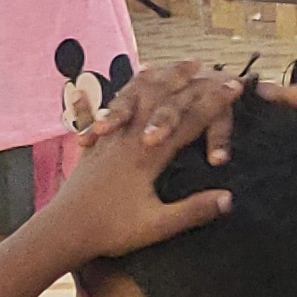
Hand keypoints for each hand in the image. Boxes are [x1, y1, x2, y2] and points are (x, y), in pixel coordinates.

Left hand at [33, 64, 250, 259]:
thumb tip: (229, 198)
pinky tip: (125, 83)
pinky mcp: (95, 145)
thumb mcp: (156, 226)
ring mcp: (110, 139)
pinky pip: (110, 109)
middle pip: (162, 100)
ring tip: (170, 65)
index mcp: (147, 156)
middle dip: (188, 81)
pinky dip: (123, 92)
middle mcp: (129, 139)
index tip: (235, 87)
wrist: (62, 230)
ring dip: (157, 80)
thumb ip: (192, 210)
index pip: (188, 122)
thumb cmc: (110, 231)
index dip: (214, 104)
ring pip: (135, 98)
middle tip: (208, 67)